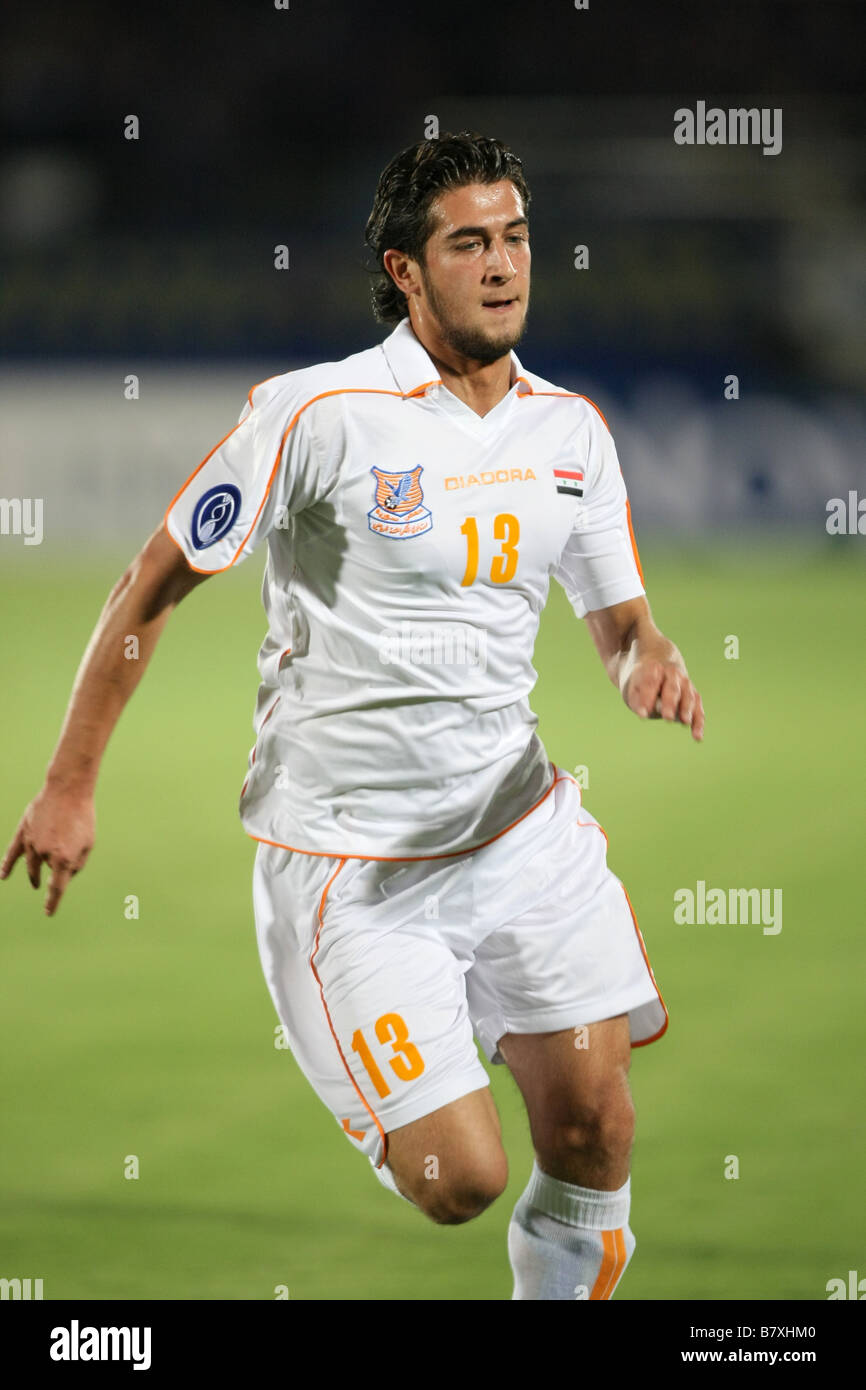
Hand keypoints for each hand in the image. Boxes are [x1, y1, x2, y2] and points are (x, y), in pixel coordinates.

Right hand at [0, 787, 94, 914]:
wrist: (68, 790)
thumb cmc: (83, 817)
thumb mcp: (89, 844)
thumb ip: (76, 864)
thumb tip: (64, 876)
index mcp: (64, 859)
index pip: (57, 888)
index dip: (52, 902)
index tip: (48, 912)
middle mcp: (45, 854)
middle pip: (48, 871)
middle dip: (55, 871)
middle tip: (56, 875)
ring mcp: (32, 843)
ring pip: (32, 863)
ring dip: (34, 873)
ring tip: (36, 882)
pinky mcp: (24, 832)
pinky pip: (12, 852)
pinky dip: (7, 865)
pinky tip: (3, 876)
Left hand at [623, 659, 704, 740]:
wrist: (658, 670)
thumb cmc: (642, 683)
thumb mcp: (633, 689)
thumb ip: (637, 700)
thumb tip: (643, 713)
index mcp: (654, 668)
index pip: (651, 682)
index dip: (647, 698)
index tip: (642, 715)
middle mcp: (673, 674)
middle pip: (672, 689)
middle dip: (670, 703)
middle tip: (667, 717)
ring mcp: (686, 684)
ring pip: (689, 697)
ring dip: (687, 710)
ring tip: (685, 722)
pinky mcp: (694, 697)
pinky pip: (698, 709)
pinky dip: (698, 723)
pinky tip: (697, 737)